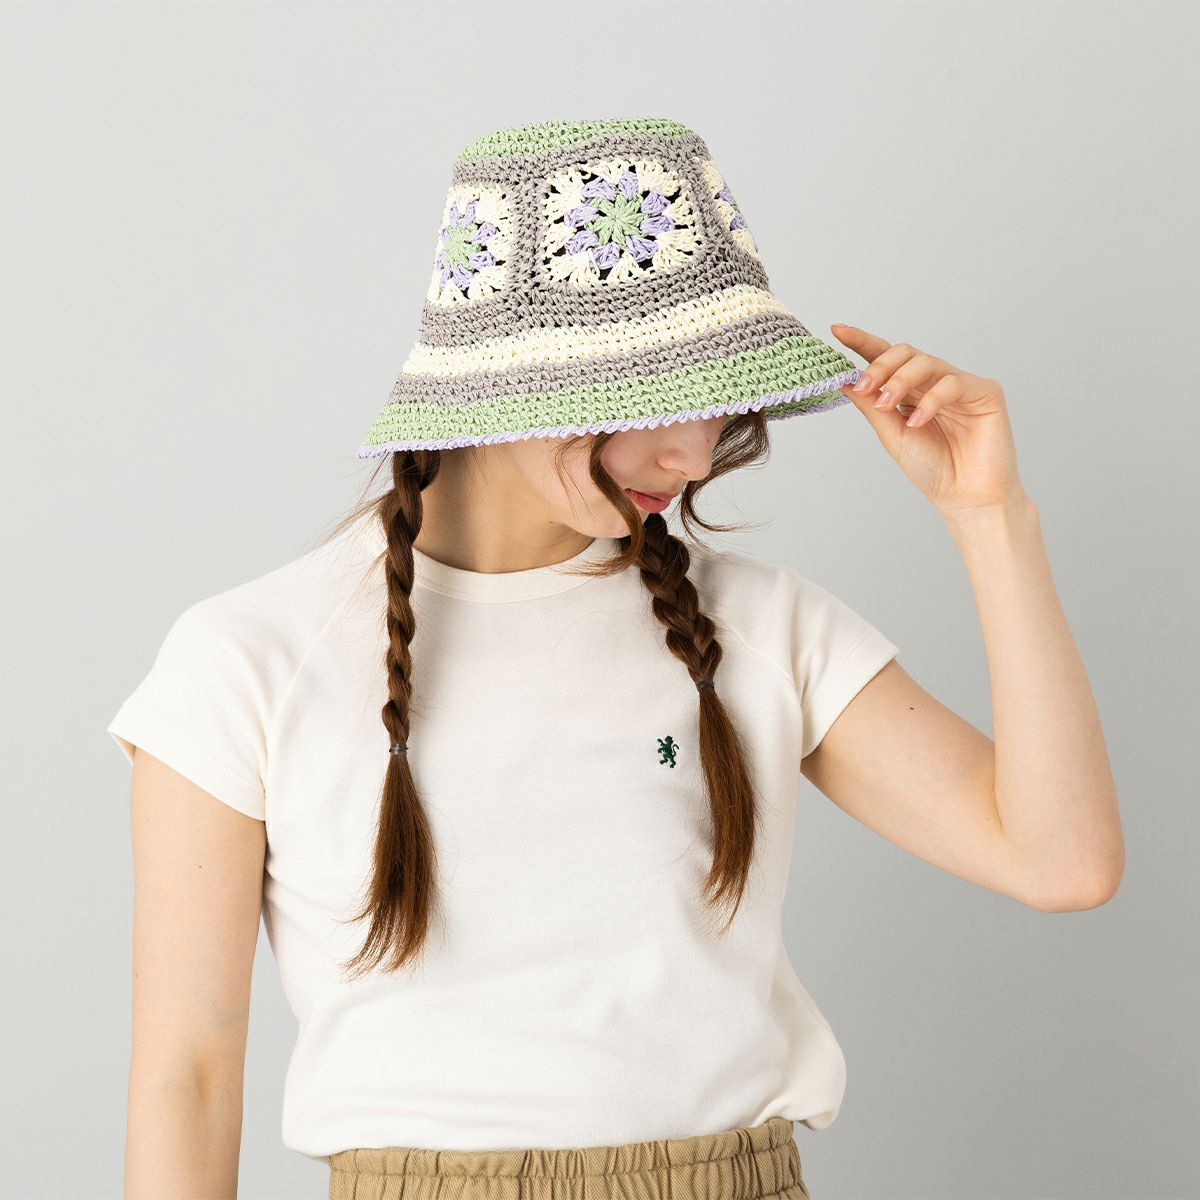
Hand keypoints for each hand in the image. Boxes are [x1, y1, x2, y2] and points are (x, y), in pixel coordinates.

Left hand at [830, 324, 1027, 516]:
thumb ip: (871, 407)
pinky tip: (918, 422)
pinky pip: (953, 383)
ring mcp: (961, 385)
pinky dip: (931, 401)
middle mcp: (935, 382)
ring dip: (900, 381)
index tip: (837, 330)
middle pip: (905, 353)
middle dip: (880, 366)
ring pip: (926, 362)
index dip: (862, 342)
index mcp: (912, 391)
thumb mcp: (892, 435)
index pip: (886, 358)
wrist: (965, 498)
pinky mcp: (986, 392)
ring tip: (886, 404)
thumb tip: (842, 380)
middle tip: (863, 387)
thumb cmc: (933, 469)